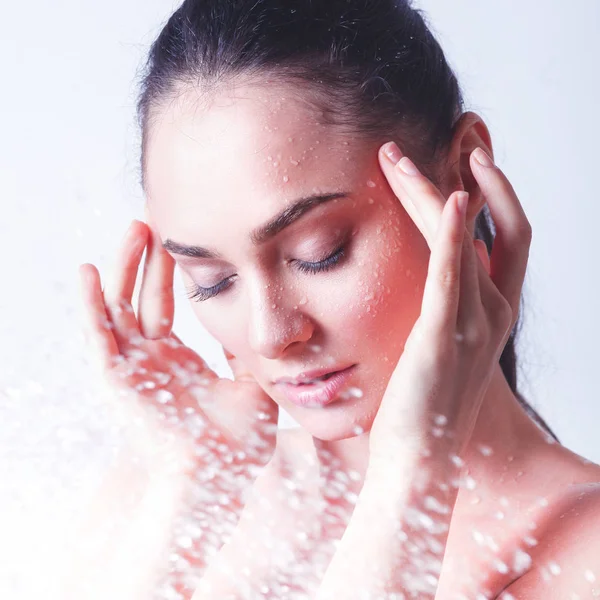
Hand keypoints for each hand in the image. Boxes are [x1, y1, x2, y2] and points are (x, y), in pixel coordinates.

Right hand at [79, 217, 277, 470]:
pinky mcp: (117, 379)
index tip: (180, 242)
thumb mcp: (251, 383)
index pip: (167, 307)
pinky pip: (99, 336)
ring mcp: (133, 368)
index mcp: (178, 362)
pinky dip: (90, 305)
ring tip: (134, 229)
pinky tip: (87, 271)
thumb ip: (247, 353)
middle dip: (147, 261)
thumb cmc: (239, 442)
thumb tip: (258, 324)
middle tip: (156, 223)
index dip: (169, 274)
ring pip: (119, 307)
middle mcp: (151, 362)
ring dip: (122, 269)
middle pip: (141, 298)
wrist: (221, 476)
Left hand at [368, 143, 530, 462]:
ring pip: (462, 239)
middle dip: (462, 176)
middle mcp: (494, 313)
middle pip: (487, 226)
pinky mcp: (442, 337)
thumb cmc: (423, 405)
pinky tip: (451, 194)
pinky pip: (452, 274)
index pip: (504, 238)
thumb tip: (424, 283)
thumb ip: (442, 311)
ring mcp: (473, 325)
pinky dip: (453, 233)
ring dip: (431, 190)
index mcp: (495, 314)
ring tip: (395, 156)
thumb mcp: (440, 348)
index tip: (459, 163)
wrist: (420, 461)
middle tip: (422, 144)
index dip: (491, 195)